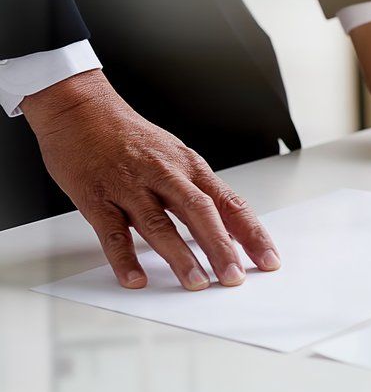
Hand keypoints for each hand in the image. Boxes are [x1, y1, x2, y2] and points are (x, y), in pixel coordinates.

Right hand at [21, 71, 280, 289]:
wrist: (80, 108)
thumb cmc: (129, 136)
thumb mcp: (174, 157)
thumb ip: (198, 193)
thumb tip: (228, 229)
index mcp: (190, 167)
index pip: (230, 203)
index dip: (251, 233)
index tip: (268, 260)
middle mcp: (165, 175)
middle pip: (201, 212)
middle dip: (221, 247)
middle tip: (234, 278)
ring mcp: (130, 186)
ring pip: (160, 224)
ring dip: (180, 256)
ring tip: (196, 283)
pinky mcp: (97, 197)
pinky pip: (113, 233)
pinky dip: (124, 258)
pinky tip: (135, 279)